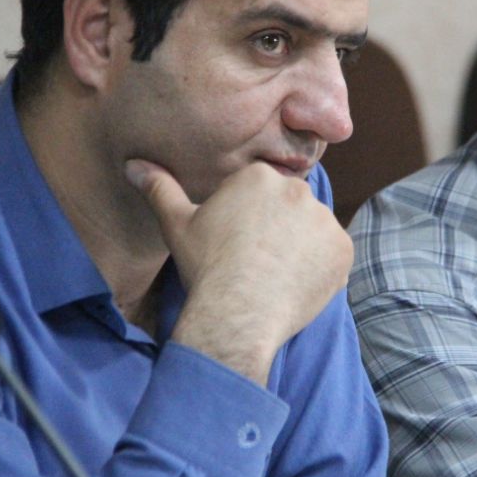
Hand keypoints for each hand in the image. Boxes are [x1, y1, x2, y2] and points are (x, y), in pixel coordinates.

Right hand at [125, 158, 352, 384]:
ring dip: (301, 248)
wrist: (236, 313)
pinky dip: (320, 269)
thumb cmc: (205, 266)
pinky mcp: (342, 249)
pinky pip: (333, 255)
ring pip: (313, 231)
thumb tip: (133, 164)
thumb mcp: (177, 224)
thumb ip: (160, 188)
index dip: (249, 220)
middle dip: (278, 230)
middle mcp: (298, 189)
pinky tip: (296, 285)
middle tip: (257, 261)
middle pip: (290, 208)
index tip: (237, 243)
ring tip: (276, 276)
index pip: (260, 193)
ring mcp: (324, 219)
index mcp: (259, 176)